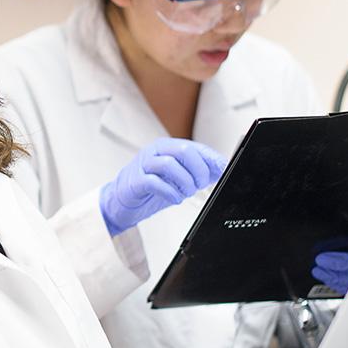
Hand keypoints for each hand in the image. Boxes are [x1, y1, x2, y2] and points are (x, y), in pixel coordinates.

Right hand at [99, 138, 224, 235]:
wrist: (122, 201)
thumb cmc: (151, 188)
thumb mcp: (178, 178)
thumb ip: (198, 173)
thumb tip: (222, 169)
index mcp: (168, 147)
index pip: (195, 147)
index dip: (212, 158)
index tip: (225, 169)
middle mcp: (155, 151)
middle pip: (183, 150)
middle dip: (197, 170)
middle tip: (199, 185)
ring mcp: (142, 164)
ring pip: (169, 164)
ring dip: (184, 182)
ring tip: (186, 193)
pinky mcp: (134, 181)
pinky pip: (154, 182)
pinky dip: (169, 192)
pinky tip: (175, 199)